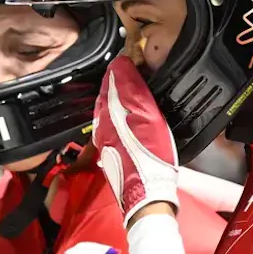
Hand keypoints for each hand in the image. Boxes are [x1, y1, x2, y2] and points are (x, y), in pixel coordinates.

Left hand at [93, 56, 178, 225]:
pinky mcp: (111, 150)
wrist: (146, 195)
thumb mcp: (148, 118)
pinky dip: (116, 112)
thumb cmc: (150, 159)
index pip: (111, 81)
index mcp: (109, 114)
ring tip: (127, 86)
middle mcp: (102, 125)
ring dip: (115, 95)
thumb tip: (122, 67)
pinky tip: (125, 114)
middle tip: (129, 68)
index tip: (128, 58)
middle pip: (105, 95)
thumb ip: (133, 91)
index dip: (120, 68)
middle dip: (115, 80)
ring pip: (105, 109)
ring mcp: (105, 139)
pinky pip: (109, 123)